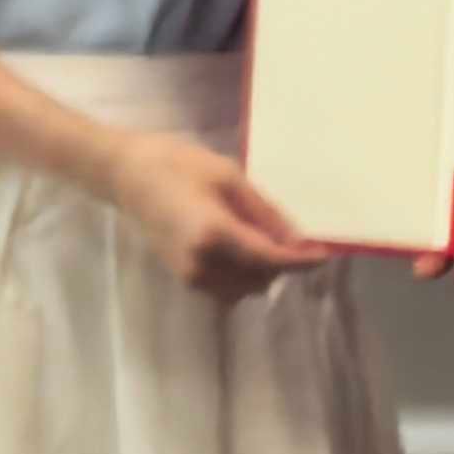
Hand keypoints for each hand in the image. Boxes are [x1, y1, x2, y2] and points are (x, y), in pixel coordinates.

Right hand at [104, 131, 331, 301]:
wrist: (129, 175)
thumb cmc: (179, 164)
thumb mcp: (229, 177)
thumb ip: (265, 213)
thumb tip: (297, 240)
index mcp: (214, 235)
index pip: (269, 259)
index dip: (300, 261)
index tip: (325, 255)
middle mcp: (202, 265)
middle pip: (260, 279)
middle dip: (281, 262)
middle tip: (289, 233)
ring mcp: (191, 277)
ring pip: (245, 289)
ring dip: (262, 270)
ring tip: (261, 235)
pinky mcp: (184, 279)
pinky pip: (227, 288)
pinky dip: (243, 274)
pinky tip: (242, 246)